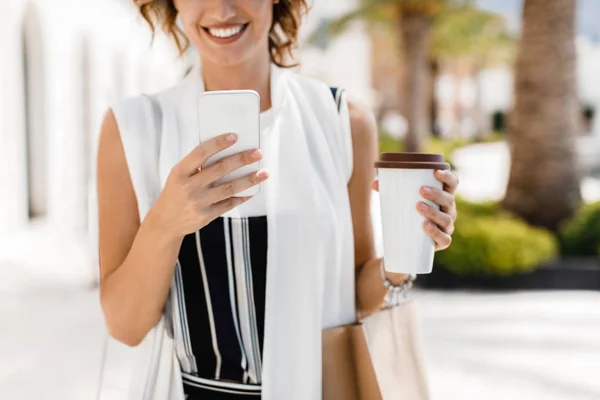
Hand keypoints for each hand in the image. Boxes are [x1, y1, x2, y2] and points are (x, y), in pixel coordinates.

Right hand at [147, 133, 268, 238]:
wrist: (165, 222)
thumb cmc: (176, 192)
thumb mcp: (178, 175)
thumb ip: (196, 164)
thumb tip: (227, 149)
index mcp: (180, 171)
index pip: (201, 153)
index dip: (218, 144)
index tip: (235, 136)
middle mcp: (189, 186)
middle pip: (220, 169)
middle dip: (241, 160)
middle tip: (258, 153)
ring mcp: (198, 202)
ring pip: (229, 188)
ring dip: (249, 180)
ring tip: (264, 173)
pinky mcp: (206, 216)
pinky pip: (229, 204)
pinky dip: (242, 197)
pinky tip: (253, 190)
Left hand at [372, 169, 458, 250]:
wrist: (407, 240)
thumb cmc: (407, 213)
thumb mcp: (399, 200)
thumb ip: (388, 190)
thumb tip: (374, 183)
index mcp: (442, 196)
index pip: (452, 183)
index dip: (448, 176)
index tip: (436, 171)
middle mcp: (448, 210)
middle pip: (449, 200)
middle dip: (437, 194)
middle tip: (421, 190)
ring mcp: (446, 226)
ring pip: (446, 219)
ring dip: (433, 212)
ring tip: (418, 207)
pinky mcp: (441, 242)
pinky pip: (444, 239)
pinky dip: (436, 232)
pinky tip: (426, 226)